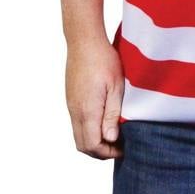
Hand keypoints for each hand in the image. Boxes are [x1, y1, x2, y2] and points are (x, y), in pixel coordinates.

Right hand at [65, 36, 124, 158]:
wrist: (84, 41)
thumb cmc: (104, 60)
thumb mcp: (116, 87)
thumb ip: (112, 115)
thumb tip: (111, 139)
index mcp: (87, 110)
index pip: (92, 146)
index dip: (108, 153)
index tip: (124, 148)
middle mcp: (75, 111)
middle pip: (83, 146)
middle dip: (100, 152)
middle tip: (119, 146)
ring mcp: (71, 105)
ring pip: (78, 135)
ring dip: (94, 142)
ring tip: (112, 134)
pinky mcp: (71, 99)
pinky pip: (76, 123)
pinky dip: (88, 130)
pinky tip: (103, 121)